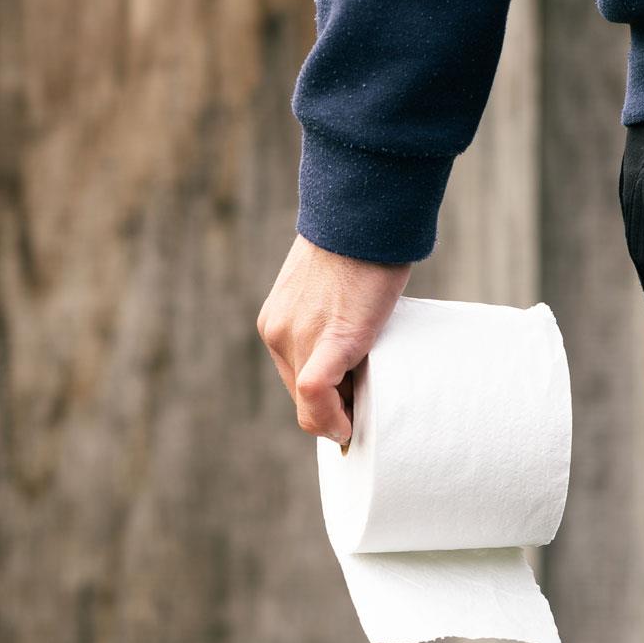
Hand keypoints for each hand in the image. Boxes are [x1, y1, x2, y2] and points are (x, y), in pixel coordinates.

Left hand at [256, 235, 410, 444]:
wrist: (365, 215)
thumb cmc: (360, 246)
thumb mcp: (329, 289)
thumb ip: (327, 320)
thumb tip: (353, 359)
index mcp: (276, 322)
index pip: (294, 379)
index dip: (323, 400)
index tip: (350, 405)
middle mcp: (277, 333)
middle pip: (301, 394)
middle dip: (333, 408)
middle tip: (366, 407)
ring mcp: (296, 337)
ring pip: (309, 400)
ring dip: (338, 414)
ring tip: (367, 409)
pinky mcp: (328, 340)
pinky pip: (315, 395)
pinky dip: (332, 418)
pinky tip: (350, 426)